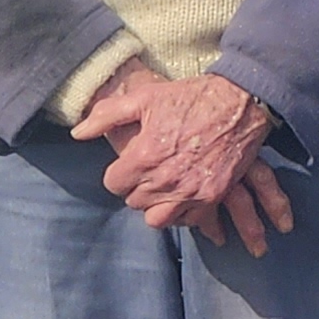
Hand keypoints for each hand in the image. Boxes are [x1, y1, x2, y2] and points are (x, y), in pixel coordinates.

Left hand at [73, 68, 287, 250]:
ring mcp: (190, 191)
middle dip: (136, 188)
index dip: (118, 174)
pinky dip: (183, 213)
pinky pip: (189, 221)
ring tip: (162, 188)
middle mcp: (165, 179)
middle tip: (146, 172)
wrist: (240, 101)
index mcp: (144, 156)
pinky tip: (183, 195)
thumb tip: (78, 133)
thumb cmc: (191, 97)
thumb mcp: (144, 97)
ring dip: (157, 205)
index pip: (113, 185)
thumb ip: (107, 116)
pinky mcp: (212, 196)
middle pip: (134, 202)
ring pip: (158, 219)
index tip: (128, 165)